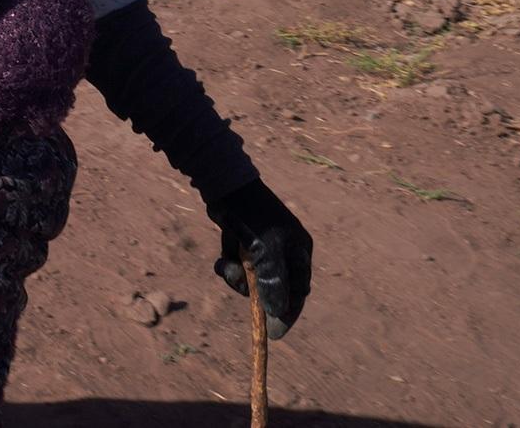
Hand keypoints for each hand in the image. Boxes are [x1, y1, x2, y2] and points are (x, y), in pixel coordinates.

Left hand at [208, 179, 312, 338]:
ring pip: (251, 280)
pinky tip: (220, 258)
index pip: (298, 292)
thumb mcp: (266, 252)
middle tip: (242, 290)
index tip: (274, 333)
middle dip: (255, 292)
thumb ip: (274, 282)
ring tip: (227, 264)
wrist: (224, 185)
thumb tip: (278, 312)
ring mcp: (262, 248)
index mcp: (299, 251)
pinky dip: (227, 266)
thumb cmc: (252, 216)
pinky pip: (236, 267)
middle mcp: (284, 251)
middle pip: (273, 288)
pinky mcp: (241, 244)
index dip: (287, 313)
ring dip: (237, 278)